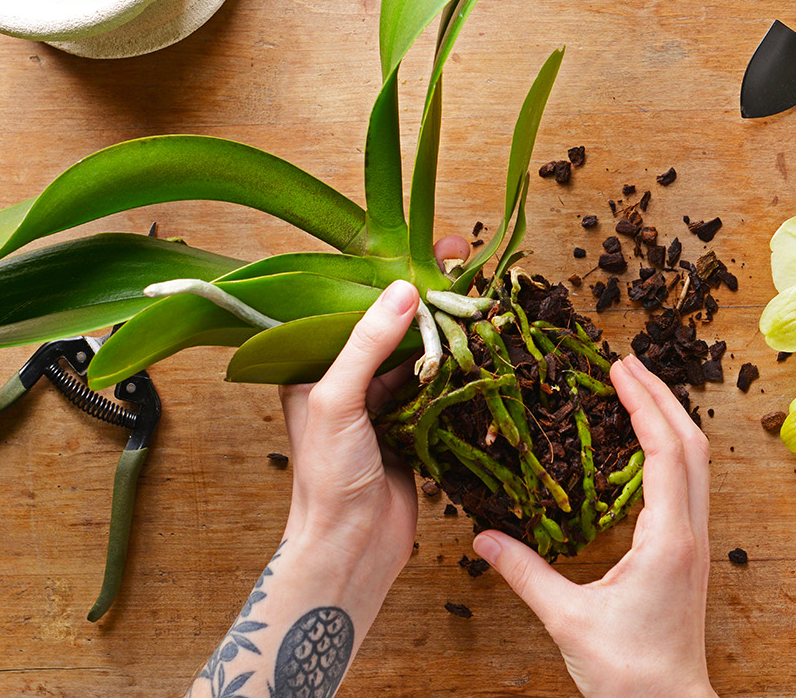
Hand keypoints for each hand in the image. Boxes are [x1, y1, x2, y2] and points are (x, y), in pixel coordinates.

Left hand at [277, 237, 469, 610]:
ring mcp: (382, 403)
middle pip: (390, 324)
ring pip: (419, 352)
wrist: (352, 548)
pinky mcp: (414, 427)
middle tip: (464, 260)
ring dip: (448, 329)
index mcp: (314, 366)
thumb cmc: (328, 478)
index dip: (388, 274)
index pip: (352, 304)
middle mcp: (347, 380)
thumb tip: (405, 290)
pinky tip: (481, 344)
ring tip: (480, 295)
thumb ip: (367, 343)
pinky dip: (459, 367)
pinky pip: (439, 386)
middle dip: (426, 294)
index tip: (427, 248)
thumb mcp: (337, 399)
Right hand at [473, 356, 717, 697]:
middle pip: (692, 446)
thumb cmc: (627, 673)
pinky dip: (669, 452)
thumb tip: (481, 538)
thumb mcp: (567, 620)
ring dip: (669, 421)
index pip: (666, 452)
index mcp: (667, 540)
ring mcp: (695, 544)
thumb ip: (524, 574)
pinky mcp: (689, 555)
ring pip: (697, 464)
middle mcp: (690, 534)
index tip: (619, 368)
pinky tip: (641, 449)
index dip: (644, 404)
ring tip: (636, 392)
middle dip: (661, 397)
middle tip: (626, 363)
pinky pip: (688, 487)